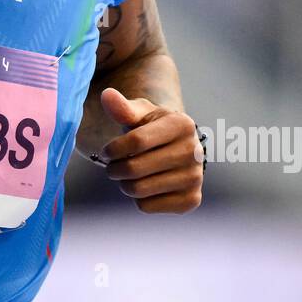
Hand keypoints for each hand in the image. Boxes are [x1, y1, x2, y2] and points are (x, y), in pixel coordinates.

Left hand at [97, 87, 203, 213]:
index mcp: (182, 124)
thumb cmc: (151, 128)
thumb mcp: (139, 114)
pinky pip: (147, 207)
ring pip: (139, 190)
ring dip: (124, 184)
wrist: (174, 149)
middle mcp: (194, 152)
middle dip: (114, 169)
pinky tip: (146, 186)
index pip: (136, 141)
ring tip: (128, 175)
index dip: (113, 149)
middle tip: (112, 167)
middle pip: (135, 168)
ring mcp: (195, 178)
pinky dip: (138, 199)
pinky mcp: (191, 200)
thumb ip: (122, 107)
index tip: (105, 151)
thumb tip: (107, 94)